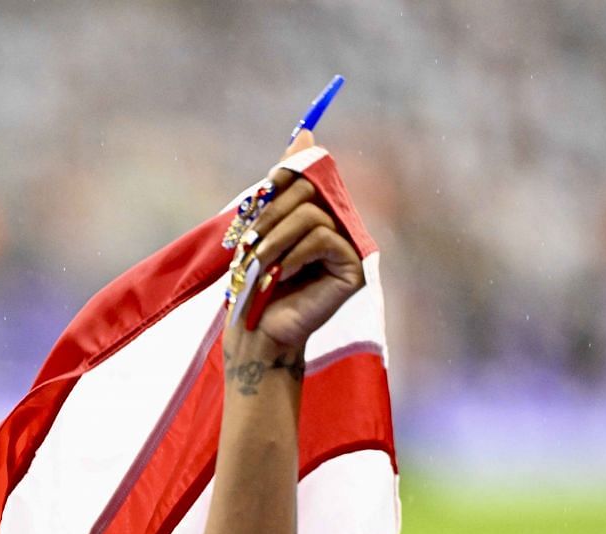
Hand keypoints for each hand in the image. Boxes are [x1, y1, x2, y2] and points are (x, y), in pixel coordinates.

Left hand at [226, 131, 364, 355]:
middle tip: (251, 241)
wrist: (257, 328)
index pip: (310, 174)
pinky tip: (282, 275)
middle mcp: (341, 223)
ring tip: (260, 263)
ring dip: (276, 239)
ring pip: (312, 215)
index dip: (285, 176)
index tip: (266, 186)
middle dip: (272, 213)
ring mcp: (351, 245)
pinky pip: (323, 238)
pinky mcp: (355, 267)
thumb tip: (305, 133)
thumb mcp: (262, 225)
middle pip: (310, 189)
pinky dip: (294, 255)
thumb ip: (285, 183)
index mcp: (320, 211)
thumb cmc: (255, 280)